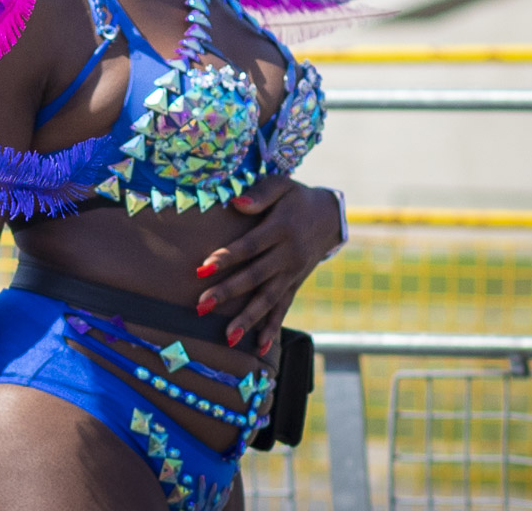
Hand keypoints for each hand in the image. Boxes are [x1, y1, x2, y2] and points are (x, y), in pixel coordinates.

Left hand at [193, 178, 342, 352]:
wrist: (331, 216)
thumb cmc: (295, 197)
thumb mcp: (281, 184)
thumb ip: (260, 193)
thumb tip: (236, 203)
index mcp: (281, 228)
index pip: (251, 246)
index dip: (227, 257)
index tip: (202, 268)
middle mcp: (288, 254)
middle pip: (256, 276)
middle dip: (228, 292)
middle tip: (201, 305)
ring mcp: (293, 272)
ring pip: (269, 298)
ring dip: (248, 318)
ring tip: (227, 337)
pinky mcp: (295, 283)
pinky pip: (284, 307)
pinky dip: (273, 327)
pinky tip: (260, 347)